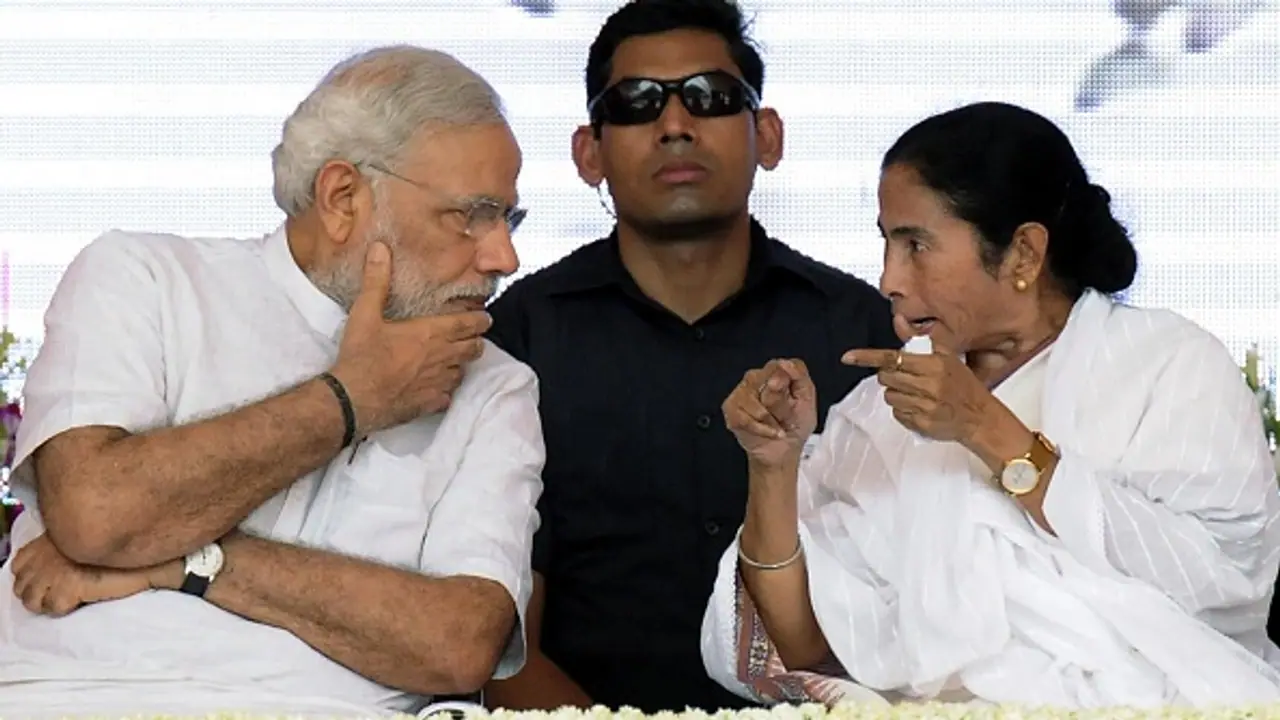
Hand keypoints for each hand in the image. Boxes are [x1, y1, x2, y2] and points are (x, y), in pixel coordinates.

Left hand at [10, 534, 161, 615]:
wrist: (148, 560)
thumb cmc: (128, 549)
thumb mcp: (94, 538)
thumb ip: (74, 542)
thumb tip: (65, 557)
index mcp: (51, 539)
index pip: (21, 561)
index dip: (32, 573)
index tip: (48, 577)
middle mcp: (46, 555)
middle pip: (22, 583)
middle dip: (36, 590)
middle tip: (57, 591)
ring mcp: (53, 573)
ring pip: (30, 599)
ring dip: (45, 602)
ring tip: (65, 599)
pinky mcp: (66, 589)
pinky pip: (52, 608)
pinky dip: (62, 607)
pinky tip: (79, 600)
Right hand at [330, 242, 491, 431]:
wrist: (353, 398)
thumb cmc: (361, 356)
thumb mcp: (365, 313)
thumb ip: (376, 281)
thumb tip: (380, 249)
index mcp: (431, 333)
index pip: (468, 324)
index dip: (481, 320)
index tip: (484, 318)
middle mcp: (441, 357)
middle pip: (473, 349)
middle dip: (475, 341)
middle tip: (472, 337)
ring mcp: (438, 382)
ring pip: (462, 372)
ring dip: (461, 365)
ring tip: (454, 359)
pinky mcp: (430, 403)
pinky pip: (447, 396)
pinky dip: (445, 391)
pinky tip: (437, 388)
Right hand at [722, 359, 817, 468]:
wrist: (783, 450)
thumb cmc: (795, 424)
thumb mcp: (807, 399)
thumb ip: (800, 377)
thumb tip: (784, 363)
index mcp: (774, 372)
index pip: (778, 365)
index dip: (786, 381)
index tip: (794, 398)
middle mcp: (755, 378)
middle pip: (768, 383)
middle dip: (781, 405)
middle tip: (786, 417)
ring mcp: (740, 392)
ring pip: (757, 404)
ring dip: (772, 421)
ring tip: (777, 426)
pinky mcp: (731, 409)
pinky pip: (747, 419)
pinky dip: (762, 429)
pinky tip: (768, 432)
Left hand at [842, 345, 994, 443]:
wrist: (981, 418)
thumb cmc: (964, 385)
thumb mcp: (948, 357)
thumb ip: (922, 341)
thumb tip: (898, 319)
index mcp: (934, 365)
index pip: (893, 358)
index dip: (867, 357)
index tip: (848, 357)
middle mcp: (928, 384)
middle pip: (886, 378)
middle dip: (889, 377)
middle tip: (905, 378)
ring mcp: (925, 406)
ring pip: (889, 397)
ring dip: (897, 394)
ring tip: (916, 394)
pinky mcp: (922, 423)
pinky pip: (898, 414)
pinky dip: (904, 410)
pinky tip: (920, 407)